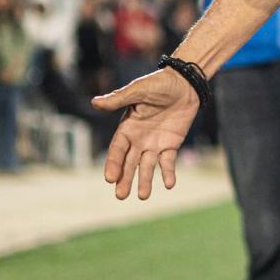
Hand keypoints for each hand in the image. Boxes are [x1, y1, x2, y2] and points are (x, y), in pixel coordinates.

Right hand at [93, 68, 199, 200]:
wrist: (185, 83)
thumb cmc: (159, 83)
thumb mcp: (138, 90)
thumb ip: (119, 99)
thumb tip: (95, 102)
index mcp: (127, 127)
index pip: (117, 149)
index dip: (113, 163)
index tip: (110, 178)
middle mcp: (138, 139)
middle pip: (129, 163)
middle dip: (124, 179)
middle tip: (121, 196)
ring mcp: (154, 144)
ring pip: (147, 167)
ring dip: (144, 181)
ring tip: (143, 196)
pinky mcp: (171, 145)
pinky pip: (168, 162)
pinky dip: (168, 173)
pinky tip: (169, 184)